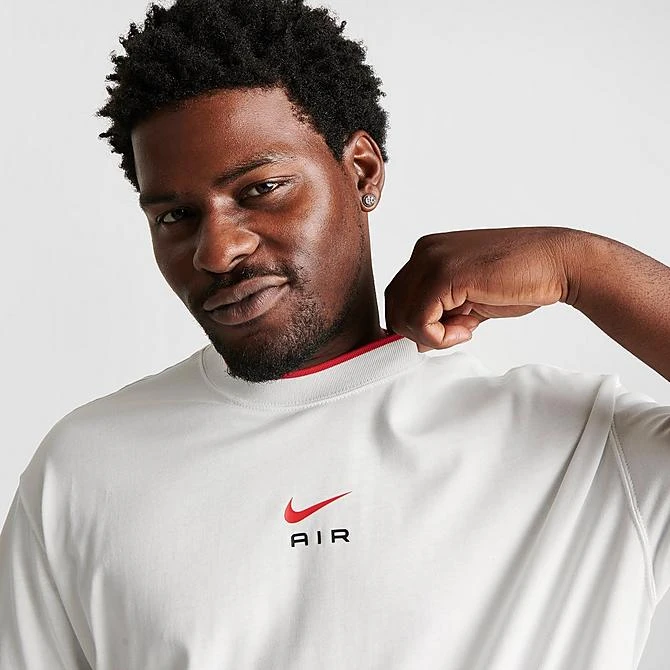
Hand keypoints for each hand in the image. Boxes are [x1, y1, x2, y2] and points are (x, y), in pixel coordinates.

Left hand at [384, 227, 575, 352]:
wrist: (557, 263)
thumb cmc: (519, 280)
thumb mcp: (468, 299)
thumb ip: (440, 312)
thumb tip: (416, 340)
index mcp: (427, 252)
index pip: (398, 297)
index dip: (418, 325)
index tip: (450, 331)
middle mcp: (424, 251)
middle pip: (394, 307)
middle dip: (421, 332)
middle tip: (456, 334)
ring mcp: (432, 260)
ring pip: (402, 316)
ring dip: (432, 336)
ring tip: (465, 329)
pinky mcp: (445, 275)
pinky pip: (420, 320)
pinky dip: (440, 337)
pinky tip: (468, 329)